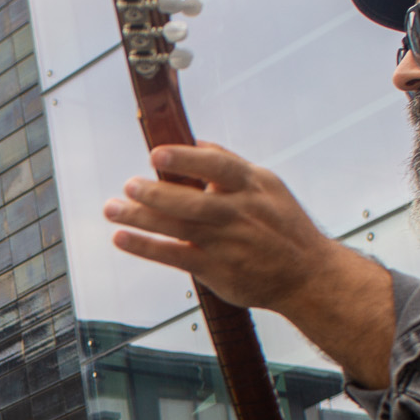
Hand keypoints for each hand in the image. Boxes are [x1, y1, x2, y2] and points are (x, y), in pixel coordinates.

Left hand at [103, 143, 337, 308]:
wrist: (307, 275)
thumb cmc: (285, 227)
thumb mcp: (269, 187)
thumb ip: (231, 166)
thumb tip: (198, 144)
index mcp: (253, 187)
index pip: (217, 167)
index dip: (185, 160)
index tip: (156, 155)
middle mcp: (239, 214)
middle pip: (192, 201)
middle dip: (156, 194)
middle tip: (128, 185)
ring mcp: (227, 243)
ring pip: (179, 228)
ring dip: (141, 219)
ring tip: (112, 209)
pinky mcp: (217, 270)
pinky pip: (175, 256)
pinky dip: (147, 247)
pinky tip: (122, 238)